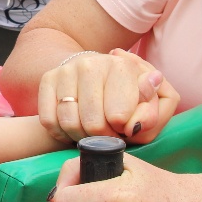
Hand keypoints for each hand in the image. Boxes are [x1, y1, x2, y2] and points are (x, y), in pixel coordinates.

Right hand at [37, 48, 178, 143]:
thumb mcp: (151, 103)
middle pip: (93, 124)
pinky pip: (49, 121)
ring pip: (69, 123)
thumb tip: (141, 114)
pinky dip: (61, 133)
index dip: (123, 131)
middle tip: (109, 133)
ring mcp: (67, 70)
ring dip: (82, 137)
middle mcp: (92, 64)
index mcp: (122, 66)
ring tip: (92, 132)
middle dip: (103, 137)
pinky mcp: (48, 79)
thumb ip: (153, 111)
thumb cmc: (128, 95)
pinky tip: (75, 127)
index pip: (119, 117)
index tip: (126, 128)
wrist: (95, 75)